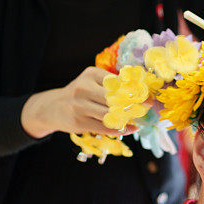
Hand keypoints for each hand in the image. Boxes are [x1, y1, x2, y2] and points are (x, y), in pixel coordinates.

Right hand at [21, 67, 135, 138]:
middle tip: (146, 108)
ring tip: (137, 119)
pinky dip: (120, 129)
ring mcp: (80, 106)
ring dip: (127, 118)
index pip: (118, 82)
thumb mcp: (93, 81)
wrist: (54, 108)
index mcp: (91, 74)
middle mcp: (84, 88)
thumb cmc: (81, 94)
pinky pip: (105, 127)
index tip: (149, 97)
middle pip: (115, 98)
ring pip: (110, 114)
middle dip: (133, 104)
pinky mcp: (79, 122)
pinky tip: (129, 129)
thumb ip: (112, 84)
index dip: (136, 91)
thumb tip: (141, 90)